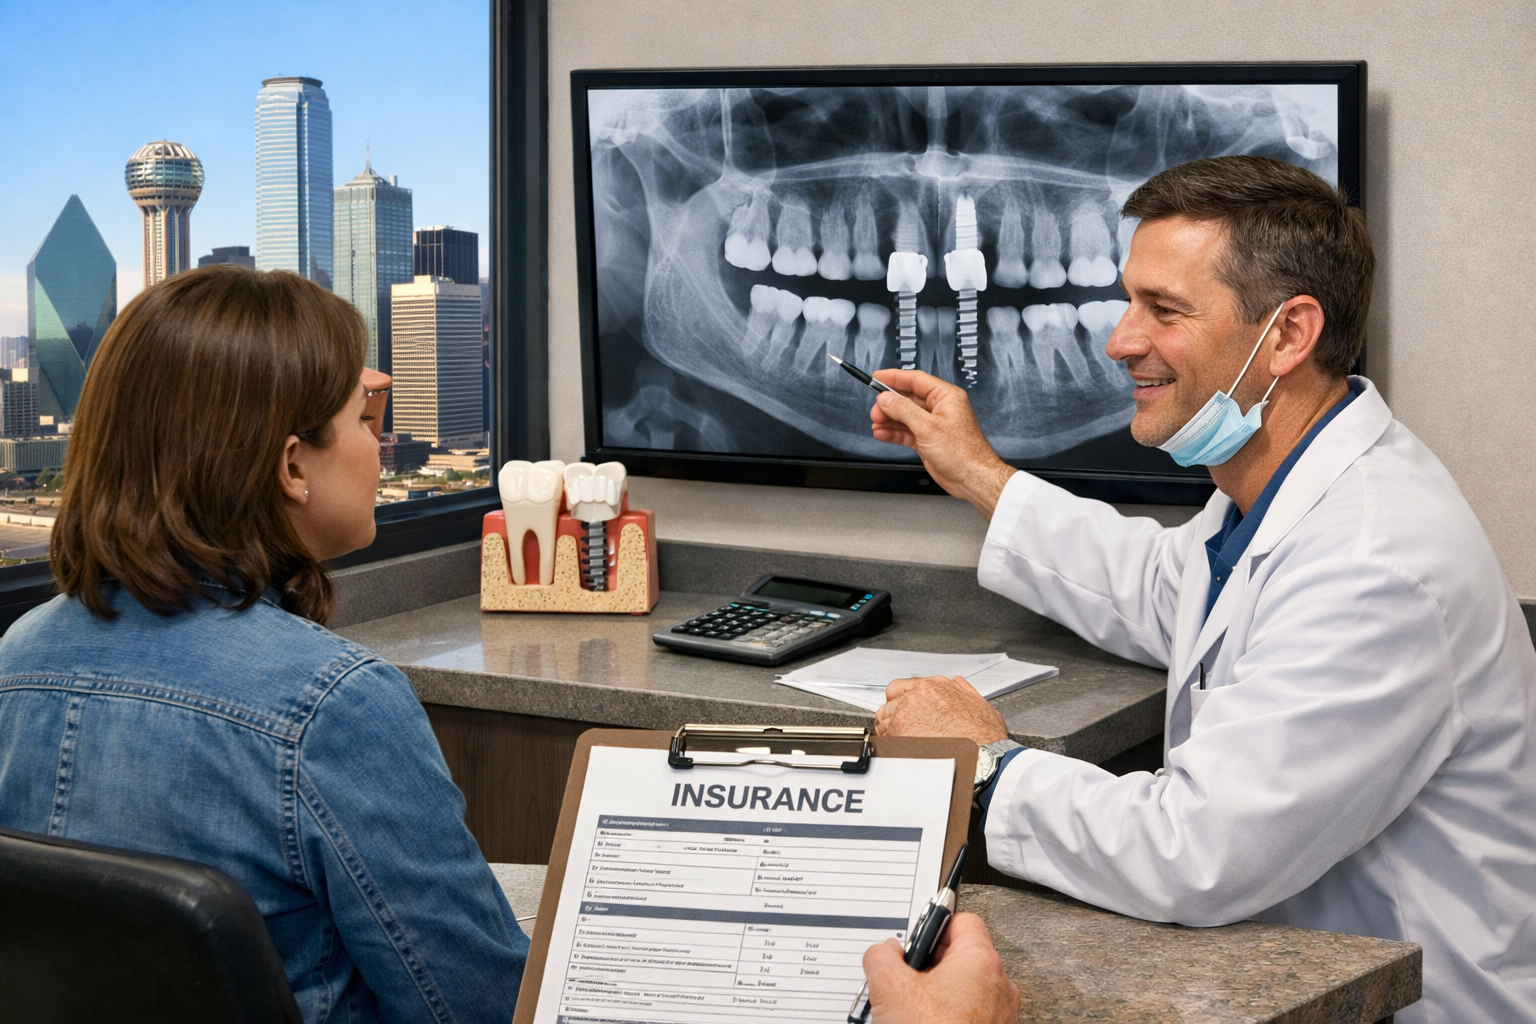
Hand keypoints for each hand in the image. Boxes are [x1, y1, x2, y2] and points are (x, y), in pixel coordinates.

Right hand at [863, 913, 1020, 1023]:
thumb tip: (885, 952)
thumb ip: (882, 956)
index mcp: (980, 962)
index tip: (913, 939)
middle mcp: (998, 987)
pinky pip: (967, 1016)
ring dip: (933, 996)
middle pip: (960, 958)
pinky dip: (944, 1018)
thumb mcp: (889, 987)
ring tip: (906, 1013)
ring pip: (961, 991)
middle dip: (927, 967)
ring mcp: (998, 1017)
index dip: (932, 927)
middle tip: (902, 980)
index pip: (961, 921)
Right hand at [868, 369, 1016, 518]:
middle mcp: (940, 408)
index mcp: (946, 397)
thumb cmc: (963, 453)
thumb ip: (903, 410)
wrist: (971, 478)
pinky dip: (893, 432)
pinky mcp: (928, 440)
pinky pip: (906, 431)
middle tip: (876, 410)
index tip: (877, 377)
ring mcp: (933, 425)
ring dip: (889, 419)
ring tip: (876, 423)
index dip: (894, 377)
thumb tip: (886, 398)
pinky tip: (882, 433)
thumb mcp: (928, 427)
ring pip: (905, 416)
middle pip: (908, 398)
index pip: (915, 380)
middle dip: (889, 404)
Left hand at [874, 675, 1008, 744]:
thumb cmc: (984, 736)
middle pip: (889, 704)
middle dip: (893, 718)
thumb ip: (963, 691)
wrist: (983, 758)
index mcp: (933, 686)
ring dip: (889, 732)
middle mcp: (916, 697)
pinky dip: (889, 748)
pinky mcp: (899, 735)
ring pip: (883, 722)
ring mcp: (905, 715)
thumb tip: (958, 685)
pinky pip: (884, 740)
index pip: (900, 688)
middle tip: (901, 732)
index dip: (899, 702)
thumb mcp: (979, 703)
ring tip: (901, 746)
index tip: (902, 712)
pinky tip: (901, 755)